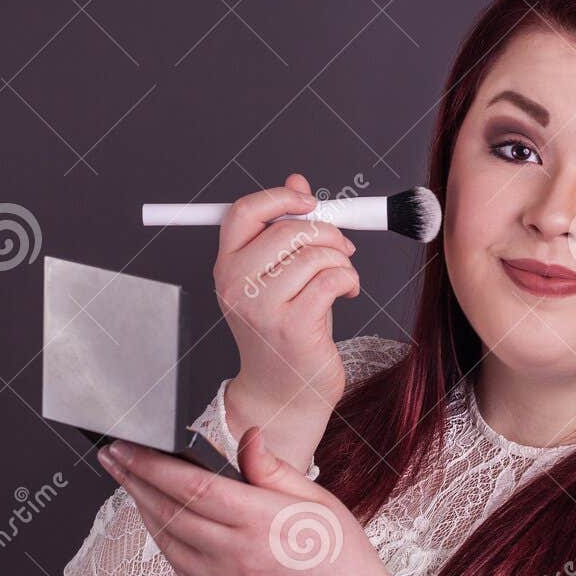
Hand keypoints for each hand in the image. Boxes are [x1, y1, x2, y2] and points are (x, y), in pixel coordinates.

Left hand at [97, 425, 402, 575]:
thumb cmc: (345, 567)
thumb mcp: (320, 506)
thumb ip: (275, 471)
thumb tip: (247, 437)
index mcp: (259, 523)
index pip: (189, 484)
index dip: (150, 463)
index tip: (126, 445)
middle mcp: (231, 555)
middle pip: (166, 510)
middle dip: (133, 479)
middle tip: (112, 455)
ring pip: (165, 539)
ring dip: (142, 508)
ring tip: (130, 483)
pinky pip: (177, 567)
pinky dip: (163, 540)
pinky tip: (162, 523)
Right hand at [216, 172, 360, 473]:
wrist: (283, 394)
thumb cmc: (285, 333)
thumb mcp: (279, 277)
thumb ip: (285, 230)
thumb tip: (296, 181)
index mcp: (226, 267)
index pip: (243, 212)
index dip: (281, 198)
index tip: (310, 203)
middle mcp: (237, 286)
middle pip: (287, 230)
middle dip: (326, 231)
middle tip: (341, 247)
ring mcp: (262, 308)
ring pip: (314, 254)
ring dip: (341, 259)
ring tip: (343, 276)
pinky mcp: (293, 327)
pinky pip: (332, 279)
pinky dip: (349, 280)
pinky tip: (348, 293)